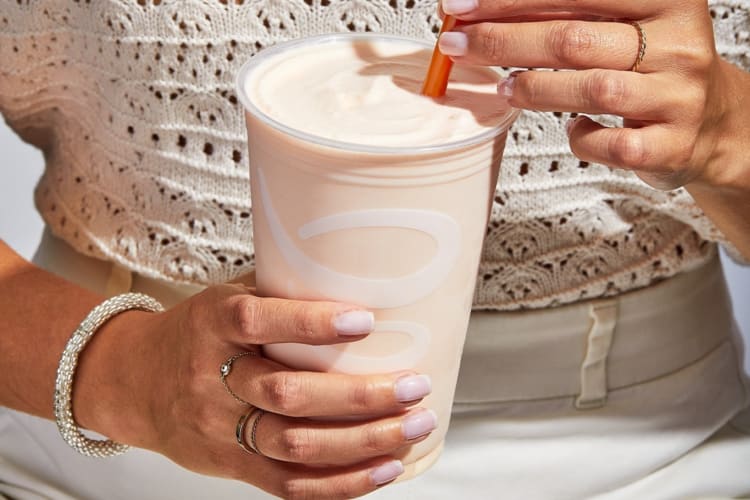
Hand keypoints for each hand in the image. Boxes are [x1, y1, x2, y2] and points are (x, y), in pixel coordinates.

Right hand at [75, 284, 435, 498]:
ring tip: (413, 427)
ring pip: (295, 444)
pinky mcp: (231, 463)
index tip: (364, 320)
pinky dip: (341, 482)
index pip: (256, 320)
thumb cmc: (193, 332)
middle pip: (287, 394)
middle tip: (412, 385)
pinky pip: (289, 483)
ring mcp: (221, 427)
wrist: (132, 382)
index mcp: (213, 323)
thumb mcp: (224, 298)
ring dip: (363, 441)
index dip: (310, 323)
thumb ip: (279, 295)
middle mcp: (213, 377)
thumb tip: (357, 278)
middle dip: (359, 395)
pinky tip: (383, 467)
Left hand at [437, 0, 749, 191]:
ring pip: (589, 89)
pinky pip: (606, 144)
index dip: (509, 0)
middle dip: (501, 40)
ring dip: (531, 88)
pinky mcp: (670, 146)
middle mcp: (678, 44)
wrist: (714, 124)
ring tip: (503, 86)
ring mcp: (677, 98)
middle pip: (572, 39)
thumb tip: (485, 11)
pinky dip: (577, 138)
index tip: (459, 7)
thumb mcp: (625, 25)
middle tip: (456, 46)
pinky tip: (569, 128)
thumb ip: (569, 14)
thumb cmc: (653, 69)